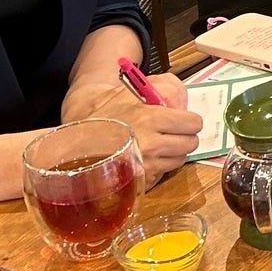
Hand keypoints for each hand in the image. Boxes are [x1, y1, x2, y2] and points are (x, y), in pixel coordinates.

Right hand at [60, 77, 202, 185]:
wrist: (78, 138)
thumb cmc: (107, 112)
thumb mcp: (135, 89)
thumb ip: (165, 89)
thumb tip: (183, 101)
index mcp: (152, 119)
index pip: (193, 123)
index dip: (190, 121)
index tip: (184, 120)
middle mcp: (152, 145)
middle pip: (191, 144)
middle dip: (185, 137)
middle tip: (175, 133)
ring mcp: (146, 165)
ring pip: (179, 160)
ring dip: (174, 153)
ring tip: (159, 145)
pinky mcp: (140, 181)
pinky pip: (163, 174)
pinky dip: (160, 167)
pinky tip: (148, 157)